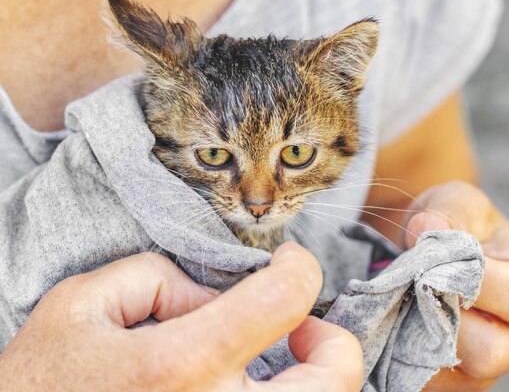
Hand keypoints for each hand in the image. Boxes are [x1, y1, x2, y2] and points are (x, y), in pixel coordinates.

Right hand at [0, 244, 362, 391]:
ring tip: (280, 361)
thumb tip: (212, 296)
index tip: (289, 261)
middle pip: (334, 380)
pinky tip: (244, 387)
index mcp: (181, 364)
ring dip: (316, 381)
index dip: (300, 267)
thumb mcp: (81, 307)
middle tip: (304, 331)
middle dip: (333, 345)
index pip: (284, 298)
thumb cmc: (40, 385)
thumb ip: (158, 278)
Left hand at [405, 181, 508, 391]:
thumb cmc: (458, 224)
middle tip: (413, 288)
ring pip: (457, 374)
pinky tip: (395, 324)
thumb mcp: (458, 202)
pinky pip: (428, 382)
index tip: (433, 261)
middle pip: (490, 352)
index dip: (474, 282)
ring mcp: (491, 365)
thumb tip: (426, 229)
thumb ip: (450, 212)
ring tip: (402, 303)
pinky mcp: (458, 380)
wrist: (438, 251)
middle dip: (442, 318)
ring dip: (419, 340)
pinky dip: (406, 358)